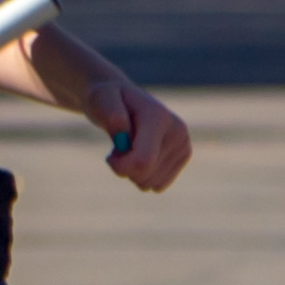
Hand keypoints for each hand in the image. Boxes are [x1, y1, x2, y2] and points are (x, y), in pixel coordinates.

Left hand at [87, 79, 192, 193]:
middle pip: (145, 176)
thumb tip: (121, 132)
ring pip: (151, 184)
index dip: (120, 167)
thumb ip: (110, 113)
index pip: (142, 161)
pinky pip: (159, 185)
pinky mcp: (184, 155)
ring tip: (130, 150)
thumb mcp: (101, 100)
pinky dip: (144, 177)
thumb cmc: (108, 100)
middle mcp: (178, 131)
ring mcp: (184, 144)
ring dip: (133, 173)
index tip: (110, 157)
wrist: (123, 99)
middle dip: (125, 168)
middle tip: (120, 148)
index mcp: (158, 117)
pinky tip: (141, 157)